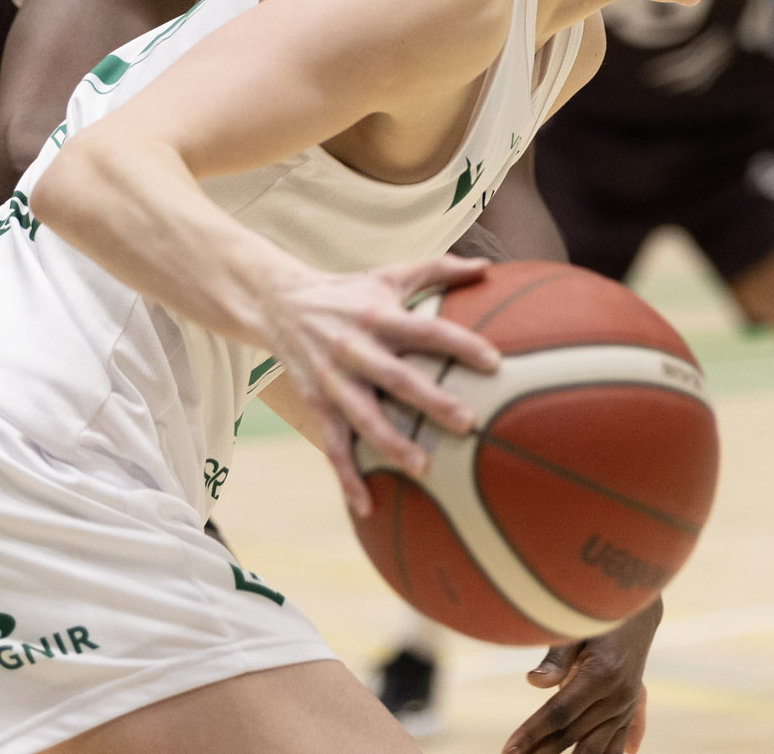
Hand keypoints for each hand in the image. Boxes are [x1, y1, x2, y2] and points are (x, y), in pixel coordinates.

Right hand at [264, 253, 498, 515]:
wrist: (279, 303)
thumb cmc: (349, 292)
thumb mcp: (389, 274)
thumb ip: (438, 269)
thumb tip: (486, 267)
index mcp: (378, 315)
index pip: (425, 329)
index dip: (459, 344)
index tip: (494, 362)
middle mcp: (355, 347)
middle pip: (396, 376)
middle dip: (430, 400)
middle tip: (468, 422)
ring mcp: (333, 379)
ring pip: (362, 416)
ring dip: (391, 443)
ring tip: (424, 468)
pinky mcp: (316, 403)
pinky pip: (332, 445)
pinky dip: (347, 477)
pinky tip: (366, 506)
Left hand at [505, 598, 659, 753]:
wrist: (638, 614)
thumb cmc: (599, 619)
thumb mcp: (577, 628)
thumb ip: (557, 657)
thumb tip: (533, 681)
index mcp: (601, 675)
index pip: (559, 713)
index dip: (532, 732)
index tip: (510, 749)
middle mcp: (616, 698)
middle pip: (572, 734)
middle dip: (540, 751)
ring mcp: (625, 709)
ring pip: (594, 748)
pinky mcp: (629, 713)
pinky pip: (616, 746)